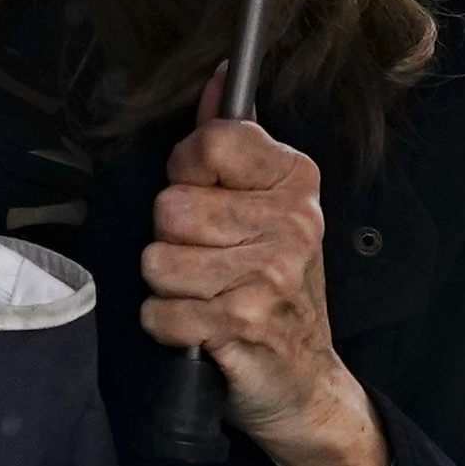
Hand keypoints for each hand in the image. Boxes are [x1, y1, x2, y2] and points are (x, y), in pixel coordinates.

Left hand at [141, 76, 401, 465]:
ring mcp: (271, 275)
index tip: (207, 199)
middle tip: (209, 264)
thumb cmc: (276, 293)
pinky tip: (200, 330)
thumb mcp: (267, 211)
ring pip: (157, 259)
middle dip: (173, 241)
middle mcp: (292, 223)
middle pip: (170, 206)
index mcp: (296, 183)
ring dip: (168, 288)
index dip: (187, 172)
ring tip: (205, 298)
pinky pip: (158, 311)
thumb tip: (215, 79)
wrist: (307, 386)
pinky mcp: (245, 324)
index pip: (207, 142)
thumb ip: (234, 143)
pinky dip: (167, 327)